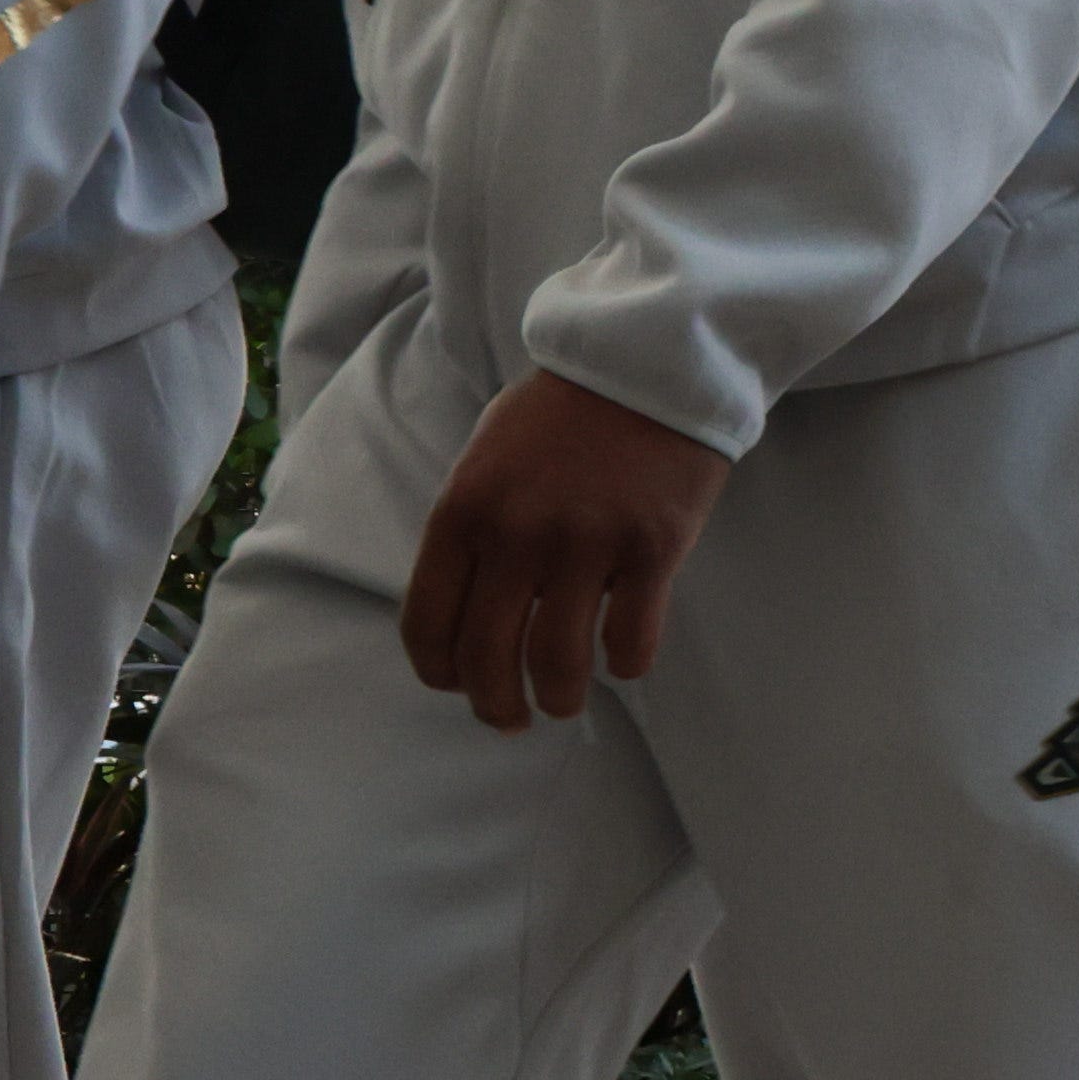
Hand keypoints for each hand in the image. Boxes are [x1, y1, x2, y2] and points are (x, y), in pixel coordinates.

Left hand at [401, 367, 733, 730]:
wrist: (647, 362)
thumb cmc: (562, 413)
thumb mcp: (486, 458)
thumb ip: (471, 531)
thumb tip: (468, 614)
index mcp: (463, 511)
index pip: (427, 623)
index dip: (439, 673)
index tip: (459, 685)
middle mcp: (516, 534)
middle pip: (488, 659)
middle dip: (495, 706)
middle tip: (511, 717)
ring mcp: (586, 543)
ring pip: (559, 664)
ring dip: (559, 699)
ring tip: (565, 701)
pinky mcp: (652, 548)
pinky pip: (631, 642)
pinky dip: (626, 664)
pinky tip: (624, 656)